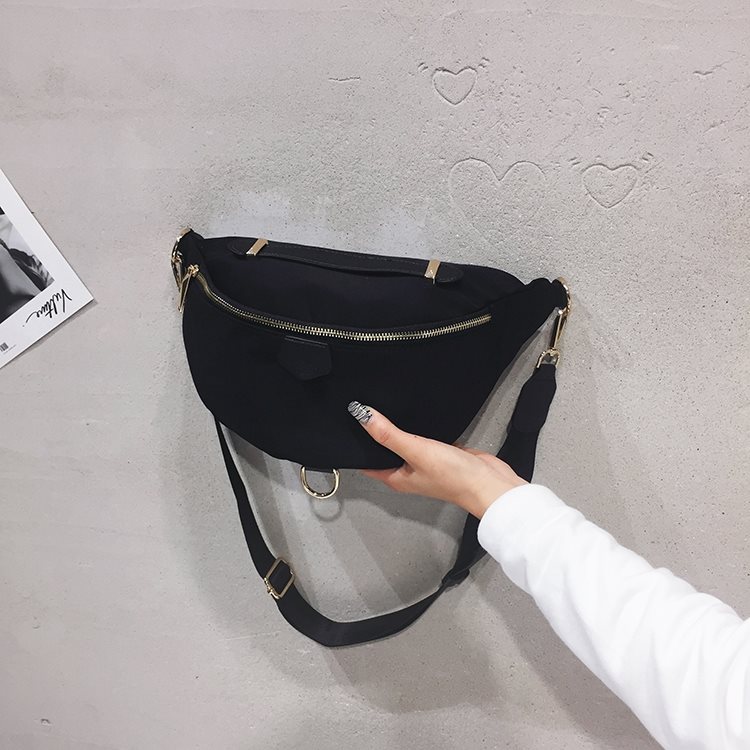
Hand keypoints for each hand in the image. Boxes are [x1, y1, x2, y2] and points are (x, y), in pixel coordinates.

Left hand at [347, 401, 526, 517]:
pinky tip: (414, 415)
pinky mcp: (440, 453)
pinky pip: (422, 438)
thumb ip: (389, 434)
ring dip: (396, 429)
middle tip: (361, 410)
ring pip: (403, 443)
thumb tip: (361, 415)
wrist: (489, 482)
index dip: (355, 446)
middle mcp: (407, 472)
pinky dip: (417, 427)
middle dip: (374, 434)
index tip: (344, 425)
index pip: (366, 462)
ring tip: (384, 408)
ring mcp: (424, 463)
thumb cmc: (454, 476)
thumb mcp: (416, 451)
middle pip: (383, 451)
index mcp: (396, 478)